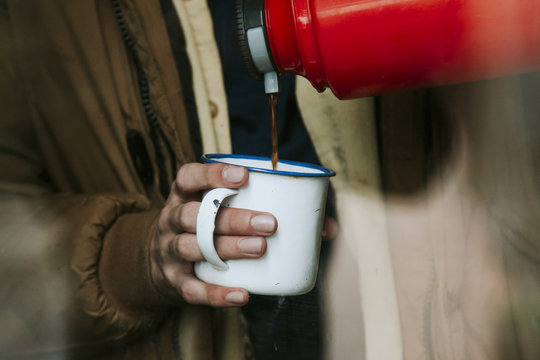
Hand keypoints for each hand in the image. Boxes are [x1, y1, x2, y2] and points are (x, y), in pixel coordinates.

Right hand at [150, 163, 276, 306]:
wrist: (156, 264)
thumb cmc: (201, 228)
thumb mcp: (211, 208)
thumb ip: (252, 204)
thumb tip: (322, 227)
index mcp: (182, 196)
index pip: (188, 177)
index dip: (212, 174)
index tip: (244, 176)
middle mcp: (171, 221)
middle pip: (193, 215)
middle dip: (233, 219)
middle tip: (269, 224)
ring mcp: (168, 252)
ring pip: (192, 247)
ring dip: (228, 248)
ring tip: (259, 248)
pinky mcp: (173, 282)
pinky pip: (193, 289)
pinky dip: (216, 293)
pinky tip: (242, 294)